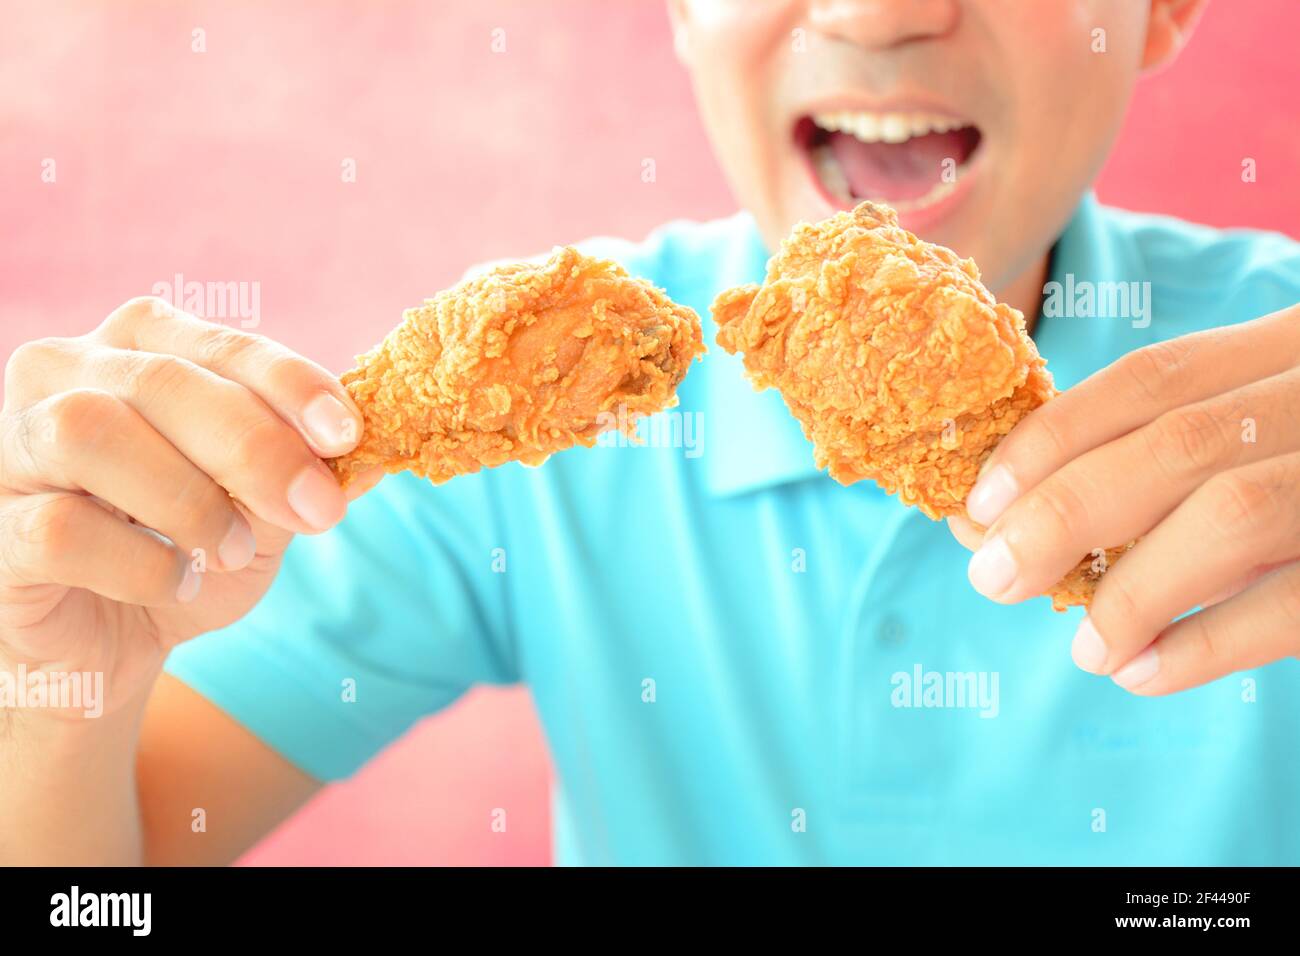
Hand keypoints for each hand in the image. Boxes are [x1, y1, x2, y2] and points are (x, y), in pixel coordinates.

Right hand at [0, 298, 378, 720]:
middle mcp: (65, 374)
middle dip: (256, 447)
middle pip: (163, 380)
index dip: (289, 383)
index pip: (220, 344)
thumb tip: (379, 453)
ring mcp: (12, 444)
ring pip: (92, 431)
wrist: (103, 646)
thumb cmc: (184, 555)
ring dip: (188, 500)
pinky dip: (140, 563)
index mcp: (143, 351)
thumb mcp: (261, 513)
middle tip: (317, 511)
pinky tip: (171, 583)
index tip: (347, 435)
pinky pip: (61, 528)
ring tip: (230, 551)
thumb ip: (306, 475)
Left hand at [948, 303, 1299, 694]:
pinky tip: (1144, 670)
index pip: (1152, 379)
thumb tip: (1013, 512)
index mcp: (1294, 344)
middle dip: (1064, 513)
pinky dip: (1210, 642)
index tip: (982, 498)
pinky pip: (1299, 601)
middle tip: (993, 575)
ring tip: (1081, 643)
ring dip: (1133, 587)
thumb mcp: (1274, 407)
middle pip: (1177, 444)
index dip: (1053, 438)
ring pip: (1235, 515)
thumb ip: (1179, 440)